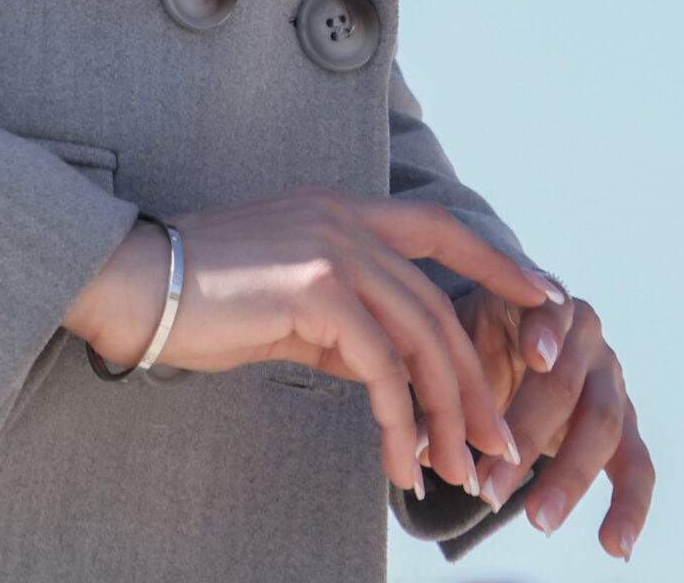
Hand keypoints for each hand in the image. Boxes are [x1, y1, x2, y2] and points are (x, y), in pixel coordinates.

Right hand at [64, 189, 562, 496]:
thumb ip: (345, 321)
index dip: (498, 261)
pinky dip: (403, 425)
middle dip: (478, 385)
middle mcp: (344, 218)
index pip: (440, 225)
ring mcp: (333, 247)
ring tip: (462, 474)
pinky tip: (403, 465)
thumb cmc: (204, 298)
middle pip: (441, 306)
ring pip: (424, 339)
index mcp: (339, 209)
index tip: (546, 297)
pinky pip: (384, 370)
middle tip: (499, 449)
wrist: (137, 284)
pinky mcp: (318, 289)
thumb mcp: (290, 303)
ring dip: (451, 416)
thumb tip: (389, 371)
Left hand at [458, 286, 653, 560]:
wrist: (522, 342)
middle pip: (565, 384)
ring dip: (569, 476)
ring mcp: (612, 379)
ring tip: (538, 520)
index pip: (546, 313)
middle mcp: (586, 335)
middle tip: (489, 485)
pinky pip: (639, 466)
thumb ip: (442, 387)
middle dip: (527, 436)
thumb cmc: (483, 340)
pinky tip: (614, 546)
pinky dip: (631, 507)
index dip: (542, 333)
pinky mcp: (628, 424)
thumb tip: (417, 450)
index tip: (535, 357)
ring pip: (602, 426)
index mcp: (539, 302)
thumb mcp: (460, 347)